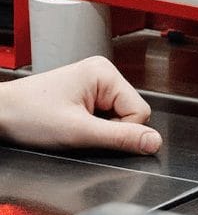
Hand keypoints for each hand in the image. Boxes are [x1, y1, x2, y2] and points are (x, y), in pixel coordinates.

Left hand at [0, 57, 160, 153]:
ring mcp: (94, 82)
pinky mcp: (85, 93)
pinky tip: (70, 123)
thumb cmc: (27, 115)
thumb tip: (154, 141)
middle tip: (78, 129)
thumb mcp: (78, 132)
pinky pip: (104, 115)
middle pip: (130, 113)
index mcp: (105, 73)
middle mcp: (103, 73)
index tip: (92, 132)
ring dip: (98, 128)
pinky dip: (90, 125)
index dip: (119, 131)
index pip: (140, 112)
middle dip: (107, 129)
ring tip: (71, 125)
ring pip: (117, 116)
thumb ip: (120, 138)